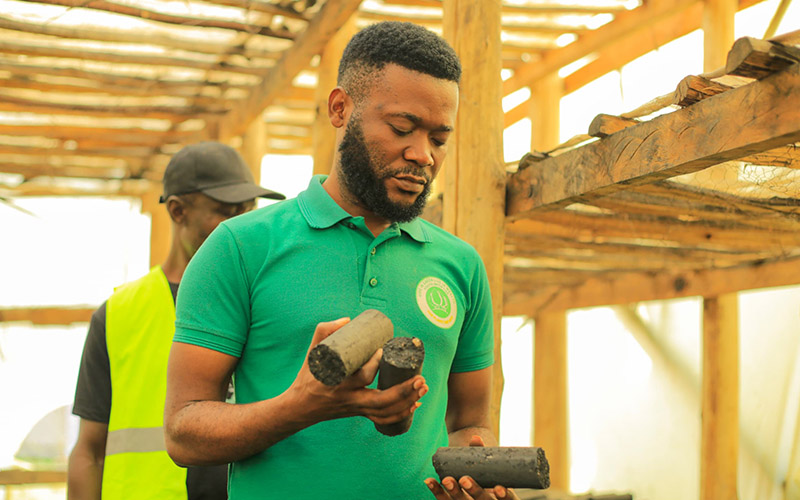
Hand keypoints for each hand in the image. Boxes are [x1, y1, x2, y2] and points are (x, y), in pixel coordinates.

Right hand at [285, 317, 427, 426]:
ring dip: (408, 402)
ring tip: (422, 388)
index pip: (362, 376)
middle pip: (382, 400)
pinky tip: (415, 404)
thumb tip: (348, 319)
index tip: (384, 350)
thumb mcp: (312, 352)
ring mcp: (356, 408)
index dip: (376, 365)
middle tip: (420, 378)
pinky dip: (401, 414)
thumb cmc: (308, 376)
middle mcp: (350, 399)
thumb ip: (325, 331)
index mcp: (339, 384)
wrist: (299, 407)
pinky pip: (383, 419)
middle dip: (404, 391)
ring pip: (386, 412)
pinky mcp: (360, 413)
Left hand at [424, 436, 519, 499]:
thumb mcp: (491, 468)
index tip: (498, 488)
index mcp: (503, 497)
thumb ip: (483, 454)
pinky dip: (437, 492)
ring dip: (454, 493)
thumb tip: (475, 437)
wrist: (476, 489)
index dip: (504, 496)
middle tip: (464, 479)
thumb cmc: (489, 474)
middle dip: (474, 491)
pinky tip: (429, 481)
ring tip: (446, 480)